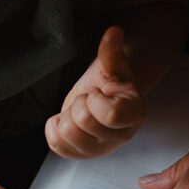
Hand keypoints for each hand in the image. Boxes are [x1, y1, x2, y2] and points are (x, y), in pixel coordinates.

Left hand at [45, 26, 144, 158]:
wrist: (103, 98)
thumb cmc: (109, 82)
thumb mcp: (112, 65)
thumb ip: (111, 51)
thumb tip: (114, 32)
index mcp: (134, 113)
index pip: (111, 114)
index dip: (94, 100)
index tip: (96, 92)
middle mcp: (121, 136)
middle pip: (84, 123)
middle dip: (77, 105)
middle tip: (85, 100)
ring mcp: (101, 149)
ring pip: (68, 137)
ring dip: (65, 118)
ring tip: (76, 111)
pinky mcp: (82, 156)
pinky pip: (57, 147)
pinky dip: (54, 130)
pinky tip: (64, 120)